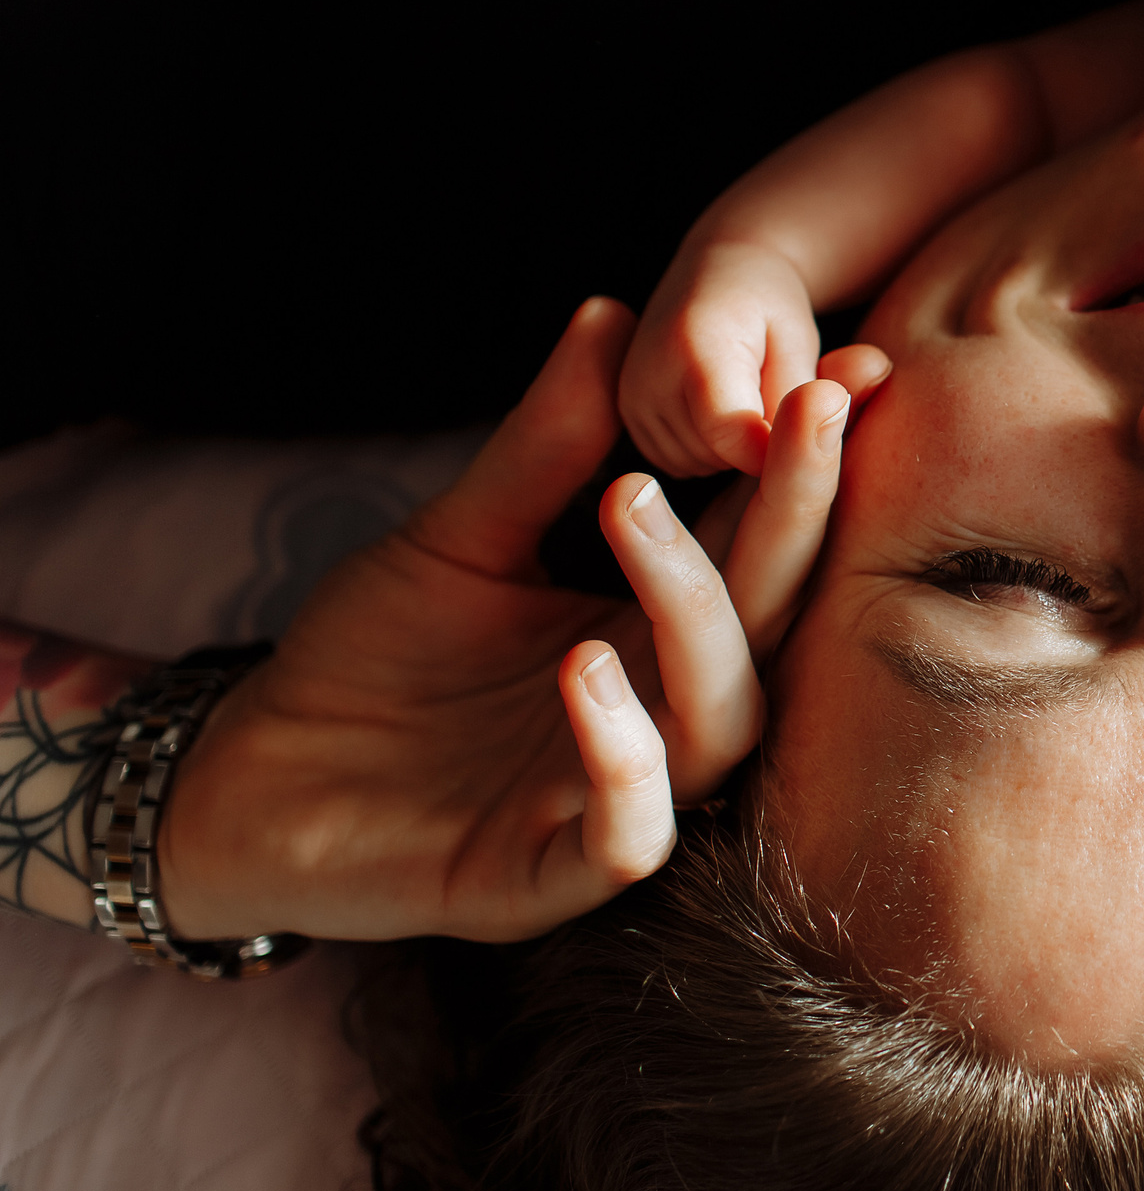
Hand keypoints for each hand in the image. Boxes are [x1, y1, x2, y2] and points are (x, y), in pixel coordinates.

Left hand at [158, 296, 889, 944]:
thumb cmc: (368, 658)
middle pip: (770, 617)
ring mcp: (615, 796)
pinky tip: (585, 669)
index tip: (847, 368)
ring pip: (721, 720)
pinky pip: (628, 835)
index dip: (807, 461)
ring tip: (633, 506)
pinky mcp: (546, 877)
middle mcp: (663, 711)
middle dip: (798, 511)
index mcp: (657, 629)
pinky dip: (625, 763)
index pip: (760, 539)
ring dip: (699, 614)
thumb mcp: (459, 533)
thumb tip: (611, 312)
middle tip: (807, 406)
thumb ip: (542, 446)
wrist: (250, 780)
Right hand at [622, 237, 822, 475]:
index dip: (772, 450)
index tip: (802, 439)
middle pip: (716, 454)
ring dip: (731, 450)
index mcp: (695, 344)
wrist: (718, 271)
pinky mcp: (627, 414)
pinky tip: (725, 412)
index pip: (729, 432)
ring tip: (750, 401)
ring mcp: (631, 397)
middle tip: (777, 405)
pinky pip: (679, 461)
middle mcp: (649, 374)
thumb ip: (794, 399)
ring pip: (697, 463)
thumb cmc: (770, 303)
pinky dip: (708, 449)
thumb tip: (784, 458)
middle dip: (754, 446)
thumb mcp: (799, 340)